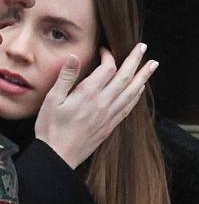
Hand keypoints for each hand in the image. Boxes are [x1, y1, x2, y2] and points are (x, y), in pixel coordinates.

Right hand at [35, 43, 157, 168]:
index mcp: (88, 94)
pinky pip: (128, 107)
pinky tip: (140, 90)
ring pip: (131, 92)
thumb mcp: (52, 100)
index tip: (104, 50)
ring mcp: (108, 115)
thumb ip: (66, 77)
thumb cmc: (51, 128)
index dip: (108, 55)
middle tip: (142, 47)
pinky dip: (136, 96)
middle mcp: (102, 103)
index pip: (107, 68)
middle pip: (125, 77)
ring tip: (152, 65)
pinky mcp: (109, 126)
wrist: (58, 156)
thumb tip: (75, 56)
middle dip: (135, 60)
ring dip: (143, 76)